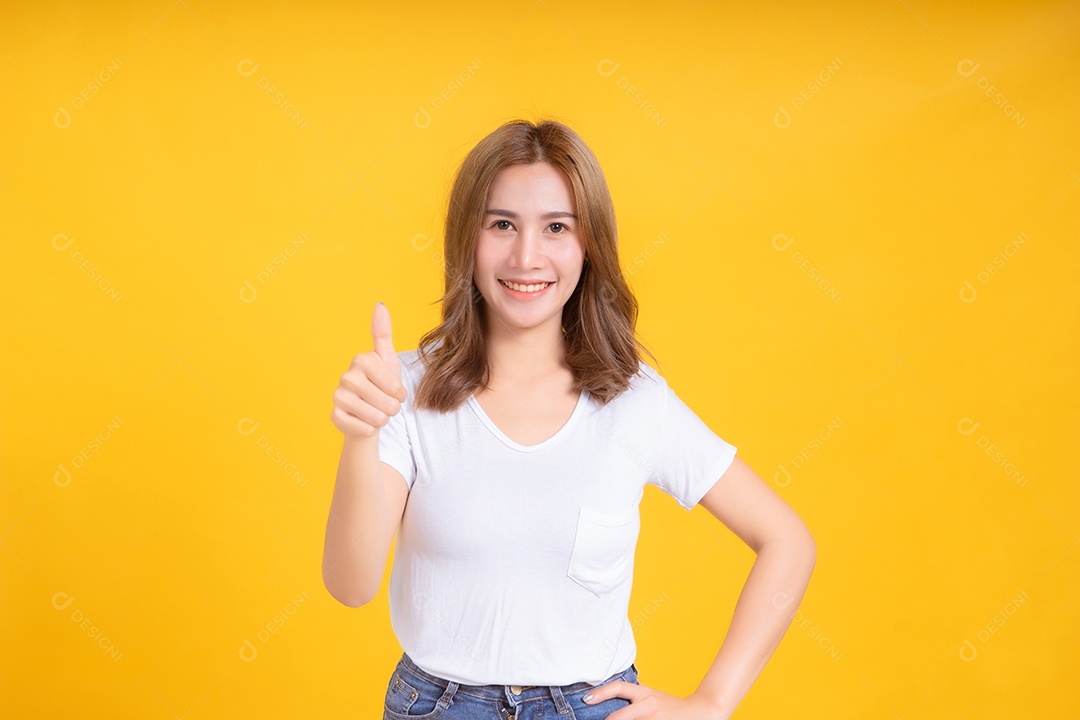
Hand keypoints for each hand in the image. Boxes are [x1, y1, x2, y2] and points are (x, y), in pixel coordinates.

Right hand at [330, 302, 407, 437]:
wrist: (366, 413)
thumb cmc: (381, 385)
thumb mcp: (388, 360)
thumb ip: (383, 333)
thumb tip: (380, 304)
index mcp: (361, 359)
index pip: (396, 387)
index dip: (400, 394)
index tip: (393, 390)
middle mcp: (346, 376)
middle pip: (388, 404)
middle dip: (392, 408)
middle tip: (383, 403)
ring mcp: (338, 397)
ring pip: (378, 418)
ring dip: (382, 419)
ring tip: (374, 411)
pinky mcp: (335, 417)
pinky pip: (366, 430)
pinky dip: (370, 430)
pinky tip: (363, 422)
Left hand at [583, 679, 727, 719]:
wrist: (701, 711)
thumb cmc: (673, 708)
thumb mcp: (653, 698)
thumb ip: (635, 701)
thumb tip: (613, 710)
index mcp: (644, 693)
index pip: (618, 688)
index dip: (600, 693)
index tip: (586, 699)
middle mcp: (648, 704)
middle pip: (617, 717)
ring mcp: (654, 718)